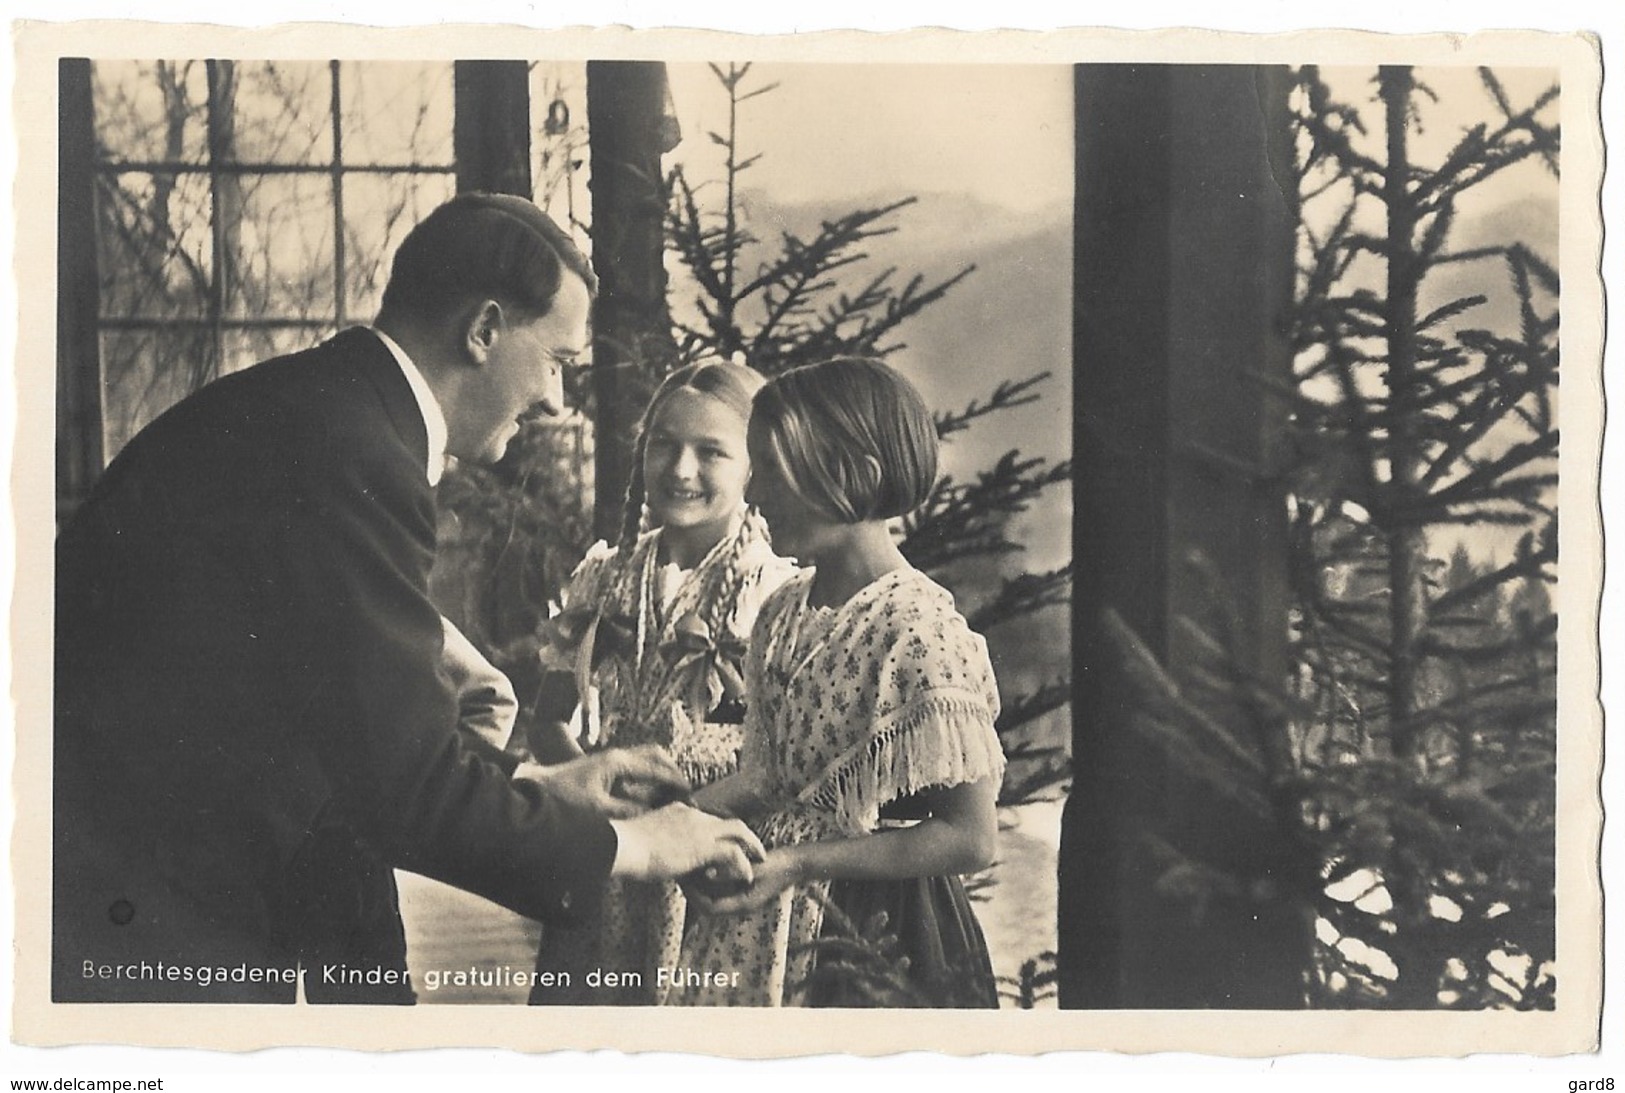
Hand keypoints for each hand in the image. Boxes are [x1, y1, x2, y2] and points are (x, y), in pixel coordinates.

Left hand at [513, 743, 688, 818]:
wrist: (531, 790)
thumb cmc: (561, 800)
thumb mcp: (598, 811)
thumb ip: (629, 812)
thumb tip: (653, 814)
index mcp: (618, 762)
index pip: (658, 768)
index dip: (676, 783)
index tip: (690, 796)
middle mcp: (616, 757)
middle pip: (655, 755)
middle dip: (672, 771)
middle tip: (684, 792)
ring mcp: (608, 761)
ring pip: (644, 760)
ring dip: (659, 775)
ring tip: (670, 795)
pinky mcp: (601, 769)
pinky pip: (633, 770)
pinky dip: (646, 779)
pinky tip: (646, 798)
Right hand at [610, 802, 765, 882]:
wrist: (622, 845)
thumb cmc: (624, 845)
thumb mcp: (644, 837)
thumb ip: (657, 840)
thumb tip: (654, 850)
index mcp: (679, 811)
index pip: (706, 817)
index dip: (718, 830)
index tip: (724, 841)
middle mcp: (693, 815)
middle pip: (727, 820)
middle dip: (743, 834)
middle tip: (753, 848)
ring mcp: (700, 829)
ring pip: (738, 830)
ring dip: (752, 845)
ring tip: (760, 859)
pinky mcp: (703, 846)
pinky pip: (734, 853)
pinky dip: (743, 865)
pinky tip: (747, 877)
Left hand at [684, 846, 804, 915]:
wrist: (797, 863)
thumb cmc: (780, 866)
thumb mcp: (756, 869)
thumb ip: (733, 873)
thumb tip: (708, 874)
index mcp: (742, 904)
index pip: (709, 908)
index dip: (694, 896)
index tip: (683, 880)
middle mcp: (739, 904)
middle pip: (707, 903)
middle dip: (693, 890)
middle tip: (679, 872)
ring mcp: (740, 896)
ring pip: (712, 895)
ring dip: (700, 884)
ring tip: (687, 866)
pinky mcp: (741, 887)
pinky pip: (720, 887)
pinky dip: (710, 878)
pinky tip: (704, 860)